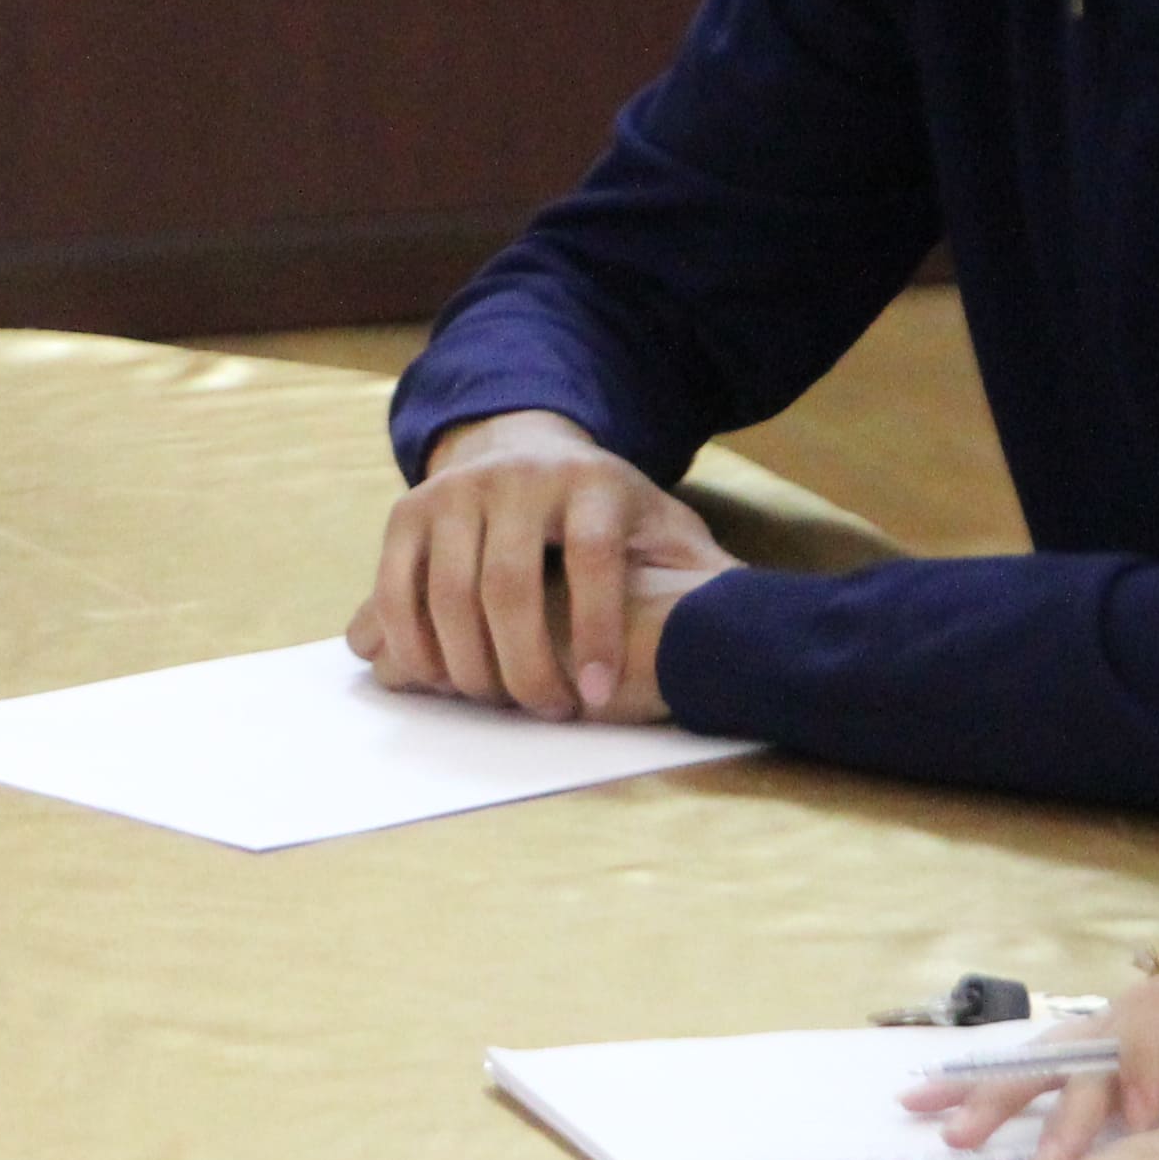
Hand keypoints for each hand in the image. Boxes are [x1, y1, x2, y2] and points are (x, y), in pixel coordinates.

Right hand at [346, 410, 732, 717]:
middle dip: (523, 664)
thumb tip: (760, 616)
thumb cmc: (608, 514)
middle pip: (508, 584)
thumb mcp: (663, 528)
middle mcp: (519, 478)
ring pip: (449, 591)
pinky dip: (412, 641)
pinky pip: (397, 585)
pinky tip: (440, 678)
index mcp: (592, 482)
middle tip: (545, 710)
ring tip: (498, 701)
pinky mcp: (409, 510)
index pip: (590, 558)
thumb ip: (704, 572)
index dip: (594, 631)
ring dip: (468, 665)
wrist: (526, 449)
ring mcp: (457, 490)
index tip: (595, 697)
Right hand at [913, 861, 1158, 1159]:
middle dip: (1057, 1103)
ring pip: (1052, 1053)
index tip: (1140, 1115)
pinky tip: (930, 1103)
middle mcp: (1155, 999)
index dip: (1147, 1061)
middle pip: (1091, 1044)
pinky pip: (1045, 1062)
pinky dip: (986, 1082)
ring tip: (948, 1131)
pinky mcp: (1110, 1042)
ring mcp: (1124, 1018)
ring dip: (999, 1092)